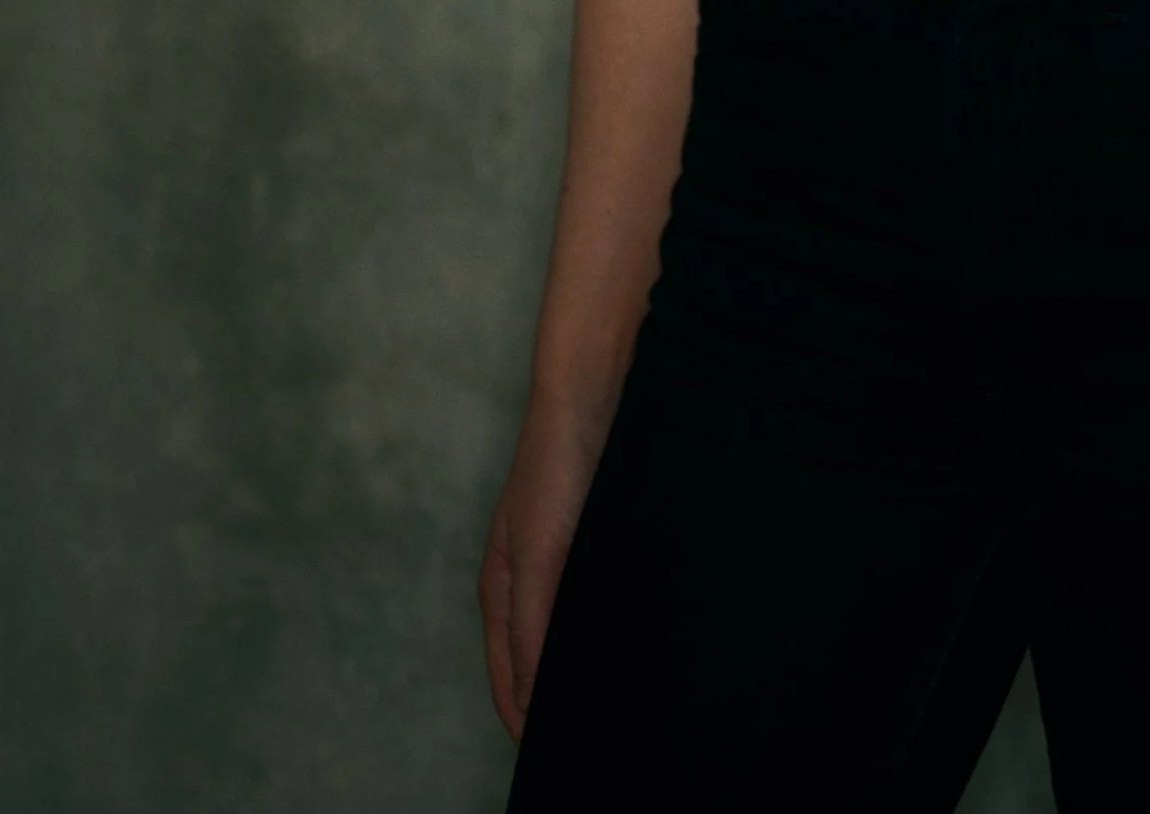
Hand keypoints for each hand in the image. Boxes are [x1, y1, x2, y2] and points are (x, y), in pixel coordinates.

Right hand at [480, 396, 609, 739]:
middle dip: (562, 704)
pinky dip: (619, 631)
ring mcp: (570, 562)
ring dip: (595, 667)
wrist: (598, 387)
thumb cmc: (556, 466)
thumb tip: (533, 706)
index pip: (510, 683)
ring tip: (628, 705)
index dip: (530, 725)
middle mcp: (534, 583)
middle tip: (600, 741)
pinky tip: (646, 645)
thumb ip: (530, 631)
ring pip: (578, 636)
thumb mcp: (537, 555)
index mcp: (502, 591)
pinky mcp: (605, 540)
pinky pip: (609, 603)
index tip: (560, 761)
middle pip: (542, 665)